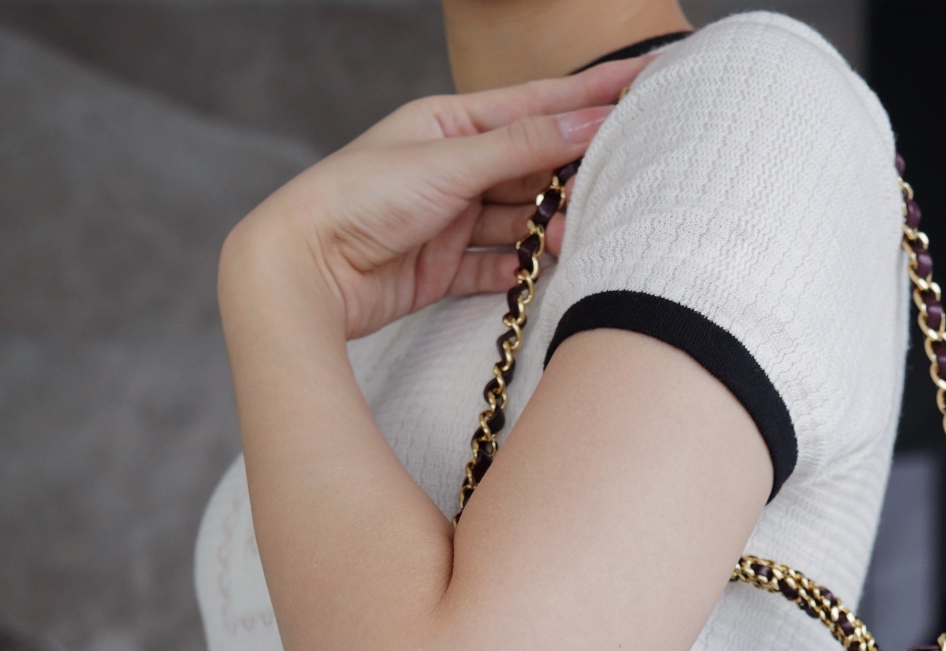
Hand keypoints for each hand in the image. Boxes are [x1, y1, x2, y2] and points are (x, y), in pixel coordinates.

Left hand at [218, 57, 647, 339]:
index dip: (590, 97)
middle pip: (532, 167)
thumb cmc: (360, 199)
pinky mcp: (442, 269)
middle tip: (623, 181)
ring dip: (551, 230)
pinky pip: (496, 267)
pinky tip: (547, 273)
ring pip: (519, 221)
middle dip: (574, 175)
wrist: (304, 270)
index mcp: (448, 123)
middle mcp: (451, 168)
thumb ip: (522, 146)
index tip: (641, 82)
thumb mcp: (450, 162)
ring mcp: (449, 220)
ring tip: (585, 237)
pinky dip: (521, 271)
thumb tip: (587, 121)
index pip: (536, 106)